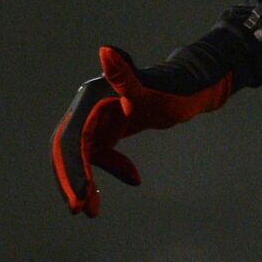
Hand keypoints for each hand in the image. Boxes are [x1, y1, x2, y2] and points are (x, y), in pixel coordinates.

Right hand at [51, 45, 232, 216]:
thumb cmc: (174, 87)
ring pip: (80, 155)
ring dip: (86, 181)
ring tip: (94, 210)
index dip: (71, 170)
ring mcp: (96, 117)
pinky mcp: (107, 127)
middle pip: (68, 149)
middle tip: (82, 210)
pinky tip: (133, 178)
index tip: (78, 199)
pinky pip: (97, 155)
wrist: (192, 87)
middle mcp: (87, 106)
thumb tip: (106, 50)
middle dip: (72, 180)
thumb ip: (125, 75)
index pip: (71, 140)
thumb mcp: (150, 88)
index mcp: (90, 97)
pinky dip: (107, 170)